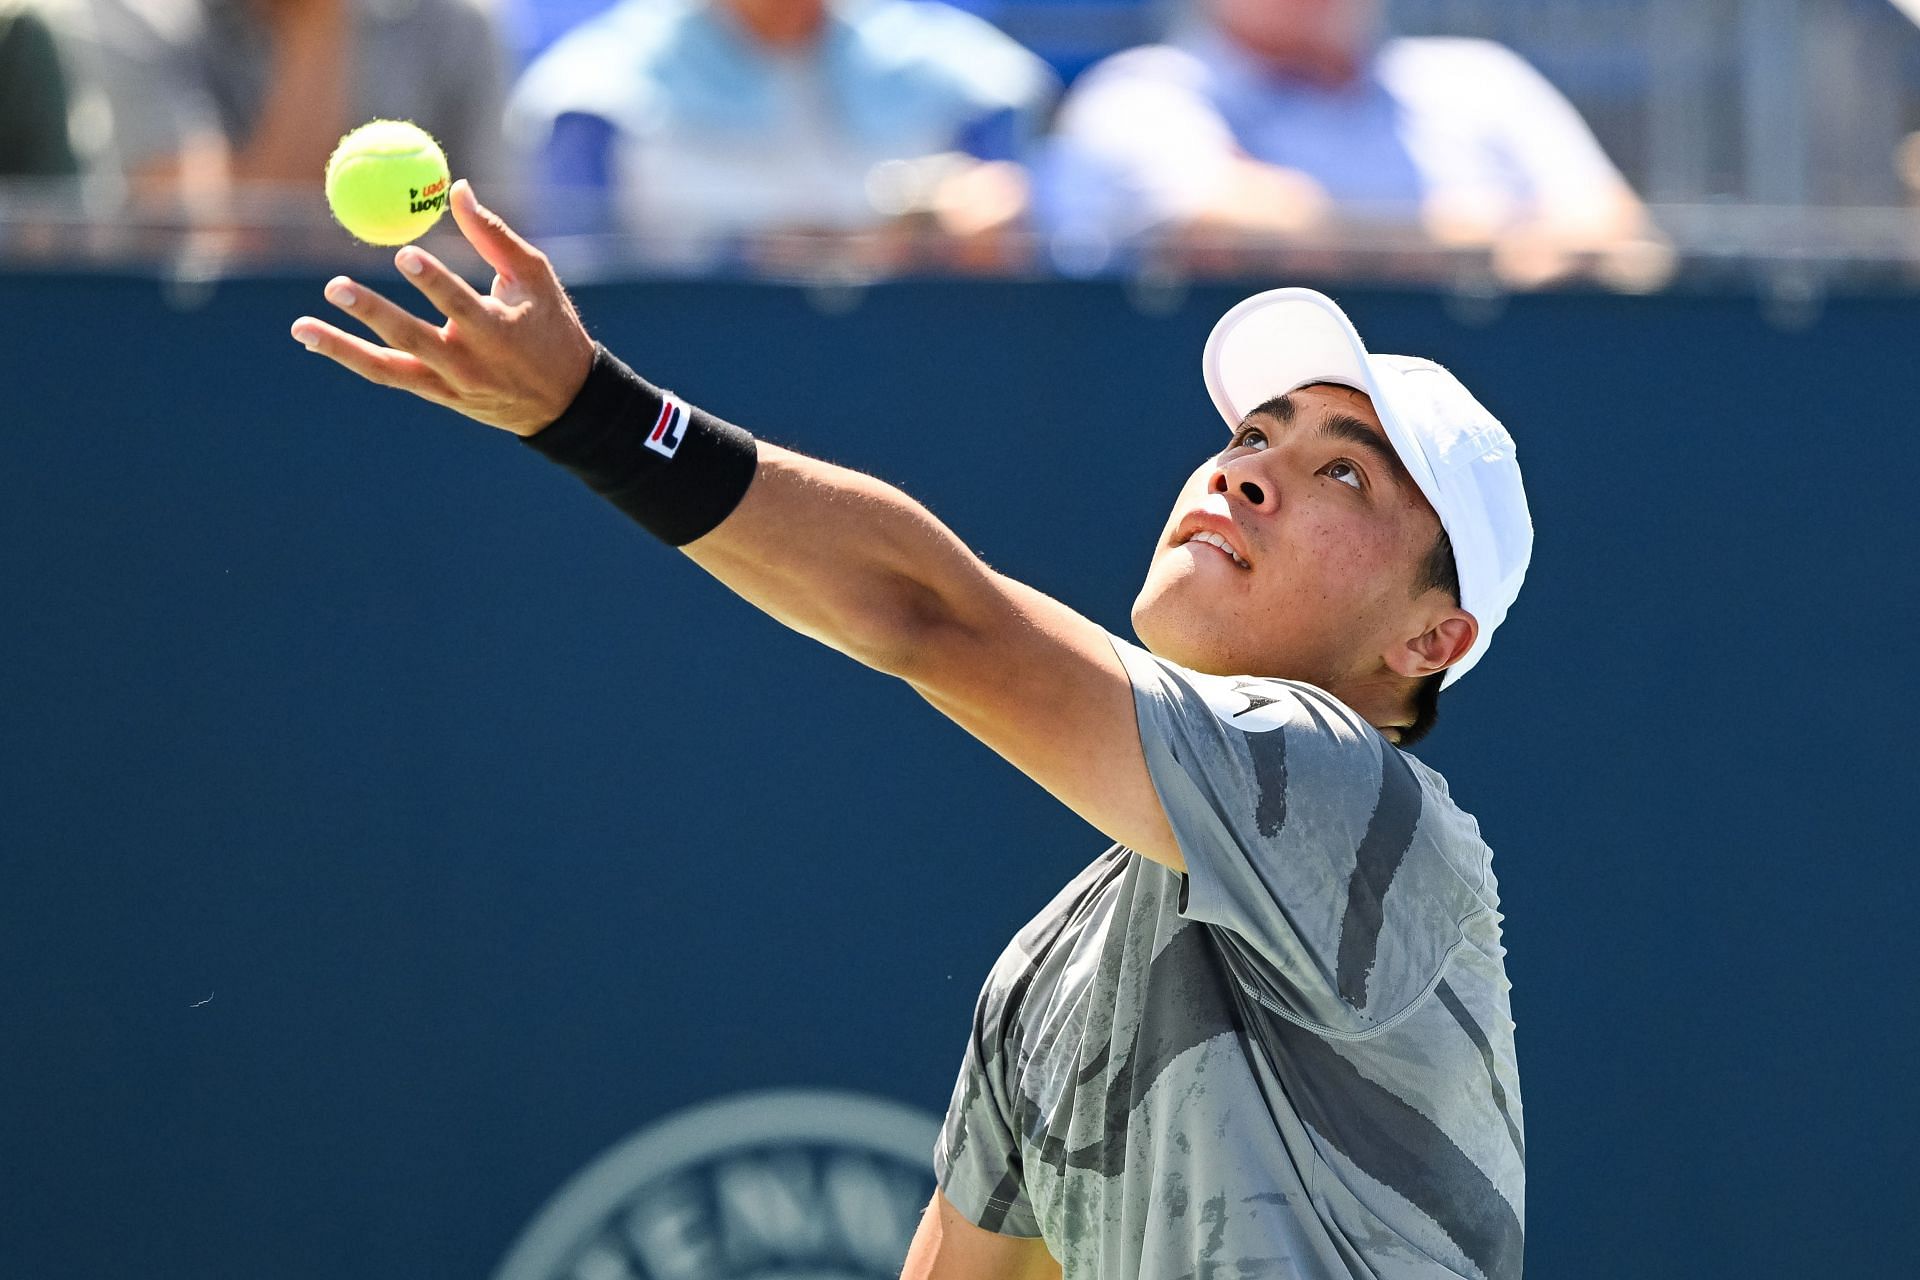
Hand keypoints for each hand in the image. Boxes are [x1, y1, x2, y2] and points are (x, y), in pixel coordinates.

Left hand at [291, 180, 595, 437]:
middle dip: (373, 313)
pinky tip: (315, 338)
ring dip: (342, 347)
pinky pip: (387, 375)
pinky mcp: (436, 394)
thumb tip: (456, 189)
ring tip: (300, 326)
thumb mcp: (534, 279)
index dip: (433, 281)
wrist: (563, 402)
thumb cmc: (551, 328)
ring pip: (388, 367)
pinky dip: (351, 357)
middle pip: (413, 338)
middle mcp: (470, 364)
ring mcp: (449, 385)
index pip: (461, 305)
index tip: (404, 253)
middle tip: (334, 286)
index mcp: (499, 332)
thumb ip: (494, 236)